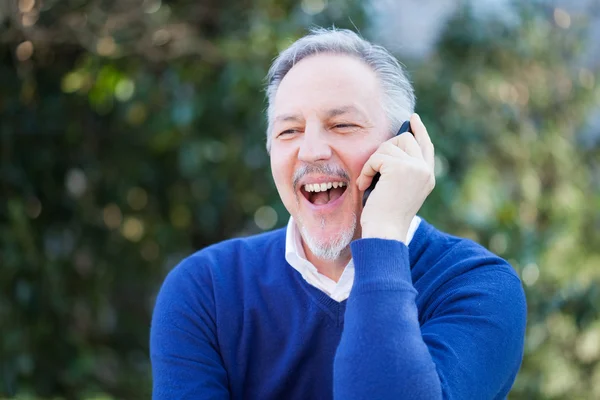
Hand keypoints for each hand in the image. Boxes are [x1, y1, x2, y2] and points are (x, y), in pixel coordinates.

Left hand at [356, 113, 434, 242]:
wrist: (384, 232)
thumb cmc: (385, 217)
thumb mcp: (398, 190)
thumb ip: (401, 169)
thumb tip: (392, 145)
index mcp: (427, 177)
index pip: (425, 146)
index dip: (419, 131)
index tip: (412, 119)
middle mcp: (425, 171)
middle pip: (405, 139)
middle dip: (384, 149)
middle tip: (373, 167)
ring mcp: (415, 168)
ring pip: (388, 146)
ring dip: (372, 163)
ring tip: (368, 182)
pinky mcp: (401, 168)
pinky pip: (377, 157)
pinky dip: (366, 170)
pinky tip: (365, 185)